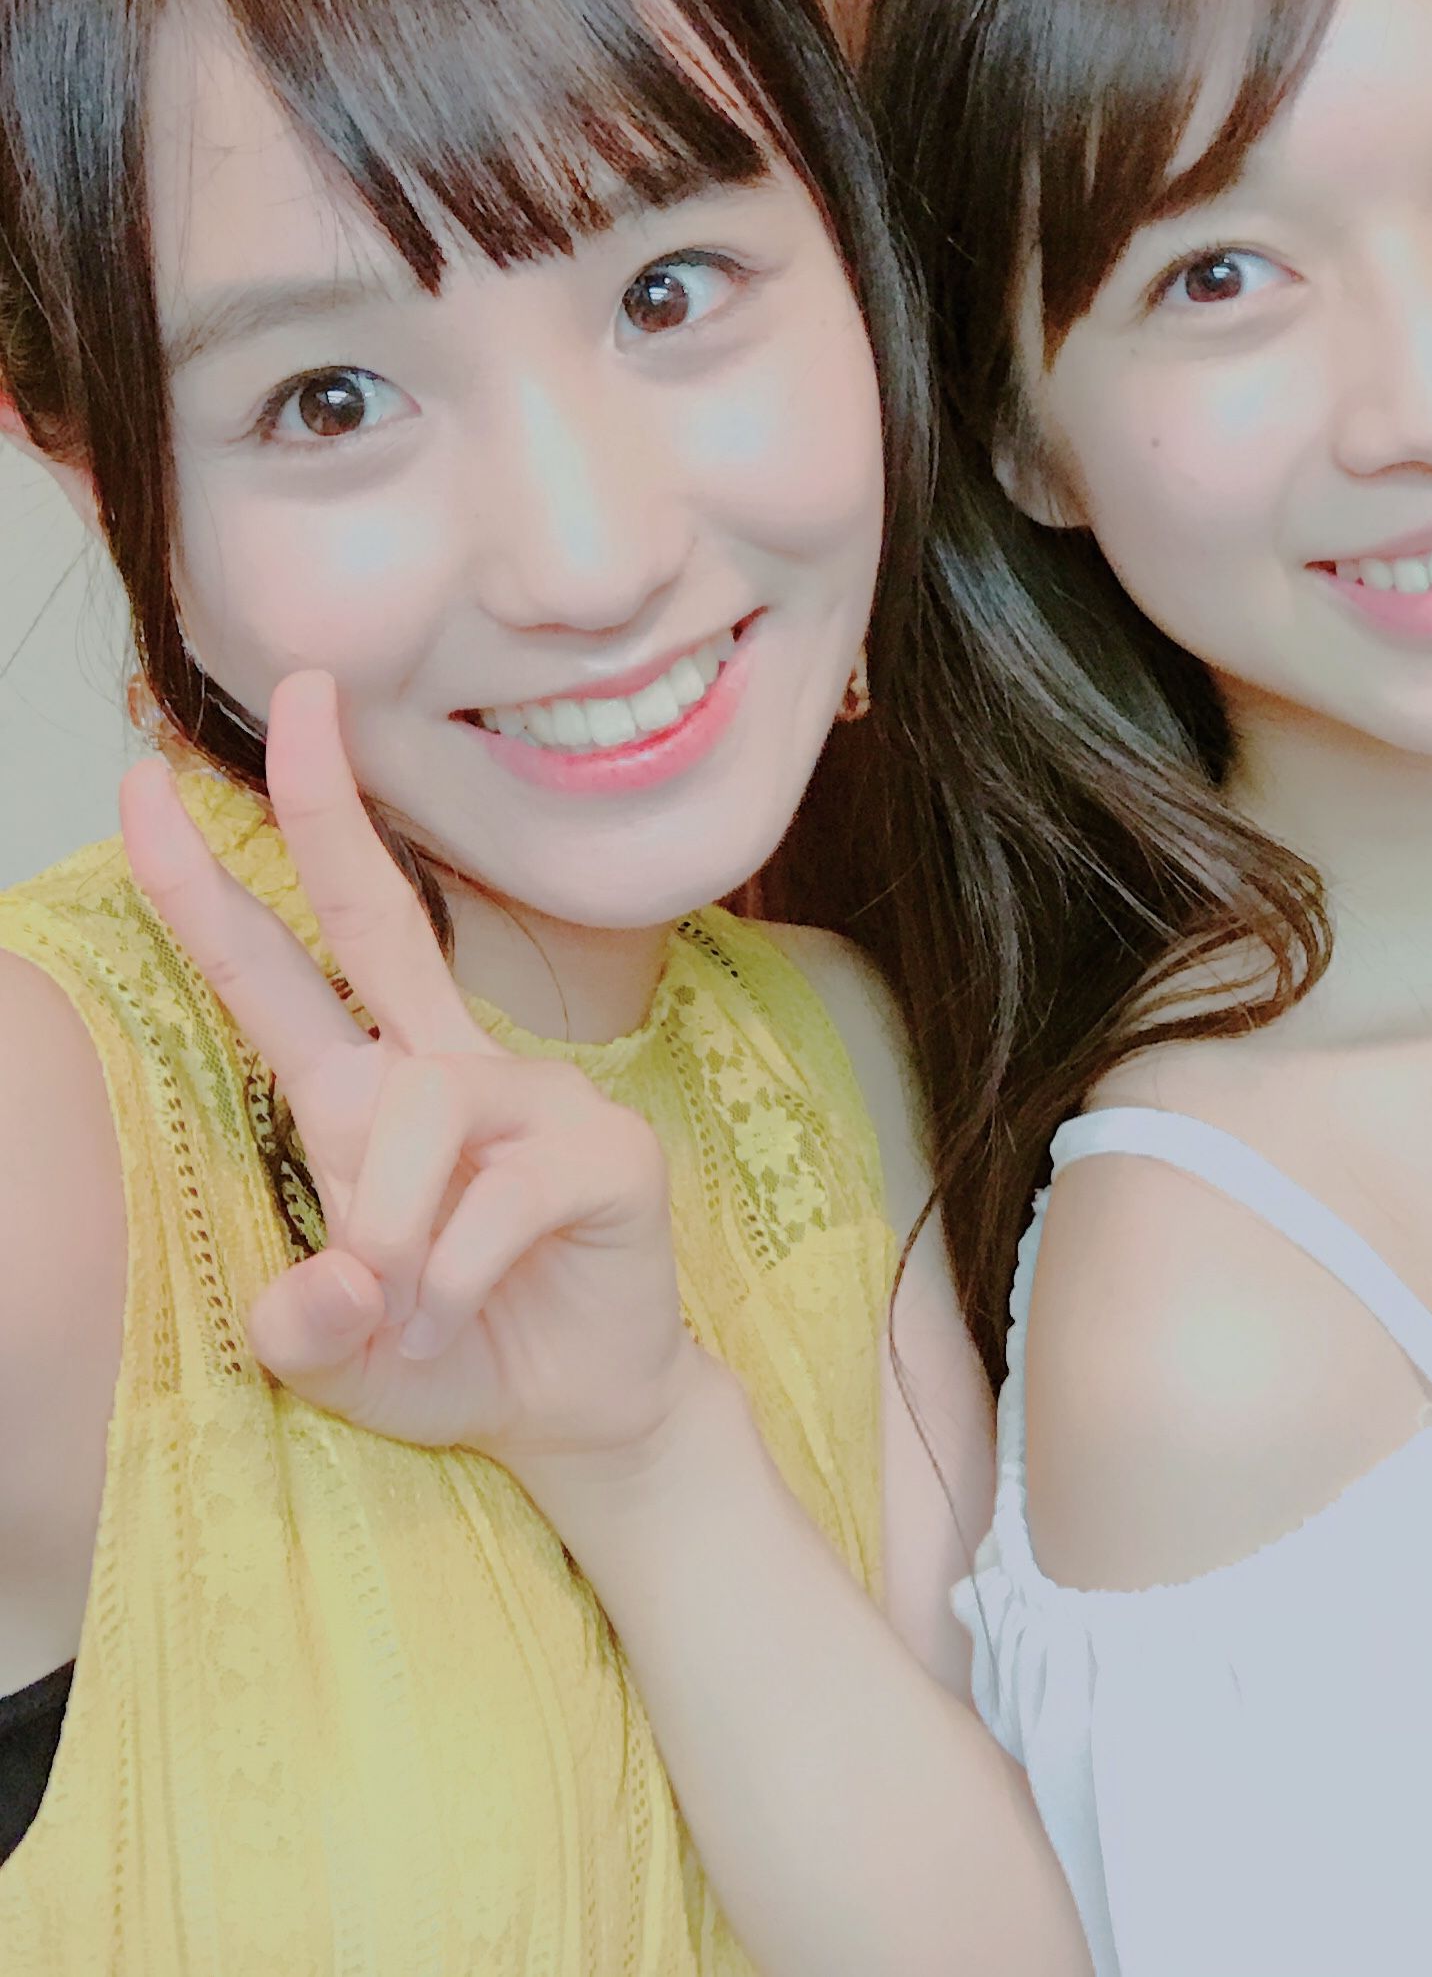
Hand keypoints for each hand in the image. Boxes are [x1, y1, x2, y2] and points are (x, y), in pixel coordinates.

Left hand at [121, 672, 696, 1466]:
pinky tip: (465, 1311)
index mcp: (366, 1098)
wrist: (579, 1416)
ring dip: (390, 1232)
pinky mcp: (605, 1146)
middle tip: (302, 693)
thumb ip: (305, 1325)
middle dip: (327, 802)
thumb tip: (331, 1288)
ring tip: (411, 1315)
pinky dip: (458, 1276)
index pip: (280, 972)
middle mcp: (446, 1070)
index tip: (146, 786)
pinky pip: (498, 1195)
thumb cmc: (452, 1357)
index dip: (208, 883)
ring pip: (416, 1112)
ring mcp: (533, 1096)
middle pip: (376, 913)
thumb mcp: (338, 1358)